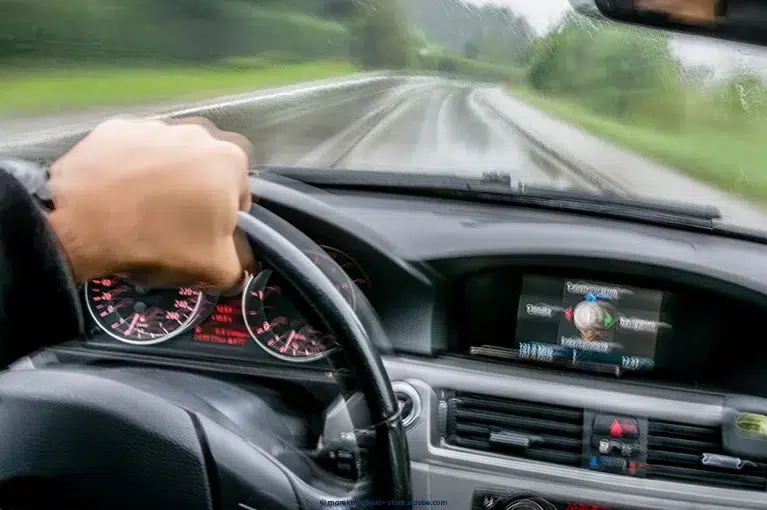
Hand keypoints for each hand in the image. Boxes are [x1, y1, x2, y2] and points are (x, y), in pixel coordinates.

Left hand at [47, 117, 255, 288]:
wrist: (83, 222)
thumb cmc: (161, 240)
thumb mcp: (215, 268)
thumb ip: (240, 267)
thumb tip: (243, 266)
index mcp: (230, 160)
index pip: (240, 197)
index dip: (225, 222)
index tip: (203, 238)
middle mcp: (198, 132)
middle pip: (206, 172)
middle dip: (196, 195)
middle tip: (173, 225)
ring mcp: (154, 126)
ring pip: (170, 159)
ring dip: (164, 179)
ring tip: (140, 210)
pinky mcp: (115, 127)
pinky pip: (133, 152)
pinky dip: (130, 169)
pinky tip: (117, 194)